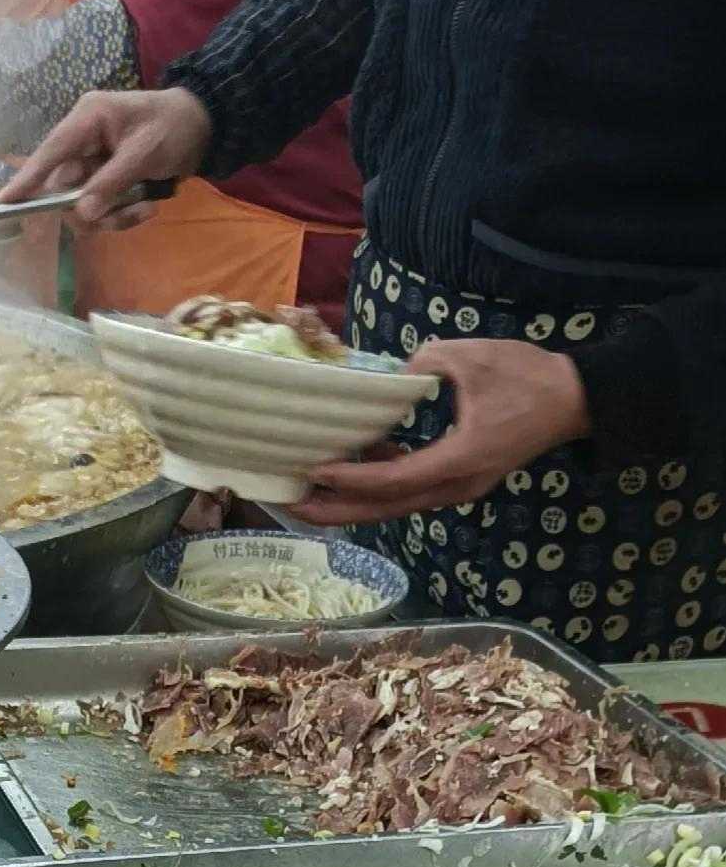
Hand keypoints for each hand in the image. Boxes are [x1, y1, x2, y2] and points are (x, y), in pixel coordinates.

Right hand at [0, 88, 210, 228]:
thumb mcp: (145, 152)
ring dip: (112, 215)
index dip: (26, 179)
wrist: (204, 128)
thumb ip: (112, 182)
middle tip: (126, 211)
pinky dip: (122, 215)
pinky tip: (148, 206)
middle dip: (92, 208)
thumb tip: (81, 213)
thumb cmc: (174, 127)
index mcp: (88, 119)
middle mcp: (83, 141)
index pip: (50, 152)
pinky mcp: (105, 181)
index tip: (3, 203)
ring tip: (145, 207)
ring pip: (82, 205)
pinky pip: (100, 210)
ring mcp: (93, 163)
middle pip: (65, 188)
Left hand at [288, 339, 591, 526]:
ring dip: (350, 504)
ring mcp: (458, 488)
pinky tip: (348, 472)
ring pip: (394, 506)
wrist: (577, 400)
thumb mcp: (473, 358)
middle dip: (336, 509)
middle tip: (289, 504)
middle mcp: (456, 485)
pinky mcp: (458, 481)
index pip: (396, 479)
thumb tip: (389, 376)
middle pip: (386, 508)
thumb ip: (425, 363)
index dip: (353, 478)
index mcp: (461, 459)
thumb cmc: (529, 376)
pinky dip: (375, 489)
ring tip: (306, 498)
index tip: (317, 470)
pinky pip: (409, 492)